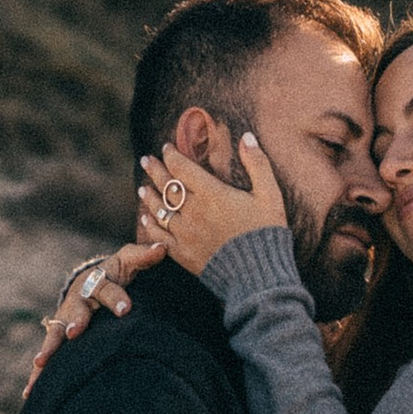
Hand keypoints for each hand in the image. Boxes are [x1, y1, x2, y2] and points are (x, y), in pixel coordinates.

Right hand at [24, 237, 165, 389]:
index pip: (106, 287)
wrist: (89, 282)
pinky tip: (30, 392)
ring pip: (55, 335)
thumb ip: (143, 257)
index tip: (125, 309)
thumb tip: (162, 248)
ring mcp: (64, 321)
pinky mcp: (58, 340)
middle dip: (75, 322)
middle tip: (75, 332)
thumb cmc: (115, 273)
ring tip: (41, 363)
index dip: (115, 297)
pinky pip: (48, 357)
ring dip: (49, 348)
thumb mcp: (127, 261)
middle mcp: (77, 302)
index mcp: (96, 282)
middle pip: (75, 311)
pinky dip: (38, 374)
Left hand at [135, 127, 289, 276]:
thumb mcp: (270, 195)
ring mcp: (185, 233)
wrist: (257, 276)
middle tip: (146, 160)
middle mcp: (193, 211)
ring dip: (150, 196)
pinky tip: (146, 219)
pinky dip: (150, 225)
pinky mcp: (182, 254)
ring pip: (159, 210)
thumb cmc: (266, 233)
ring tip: (142, 188)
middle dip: (155, 170)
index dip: (172, 156)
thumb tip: (247, 137)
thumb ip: (258, 164)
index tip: (166, 148)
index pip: (183, 168)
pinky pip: (159, 236)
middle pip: (167, 186)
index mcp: (212, 194)